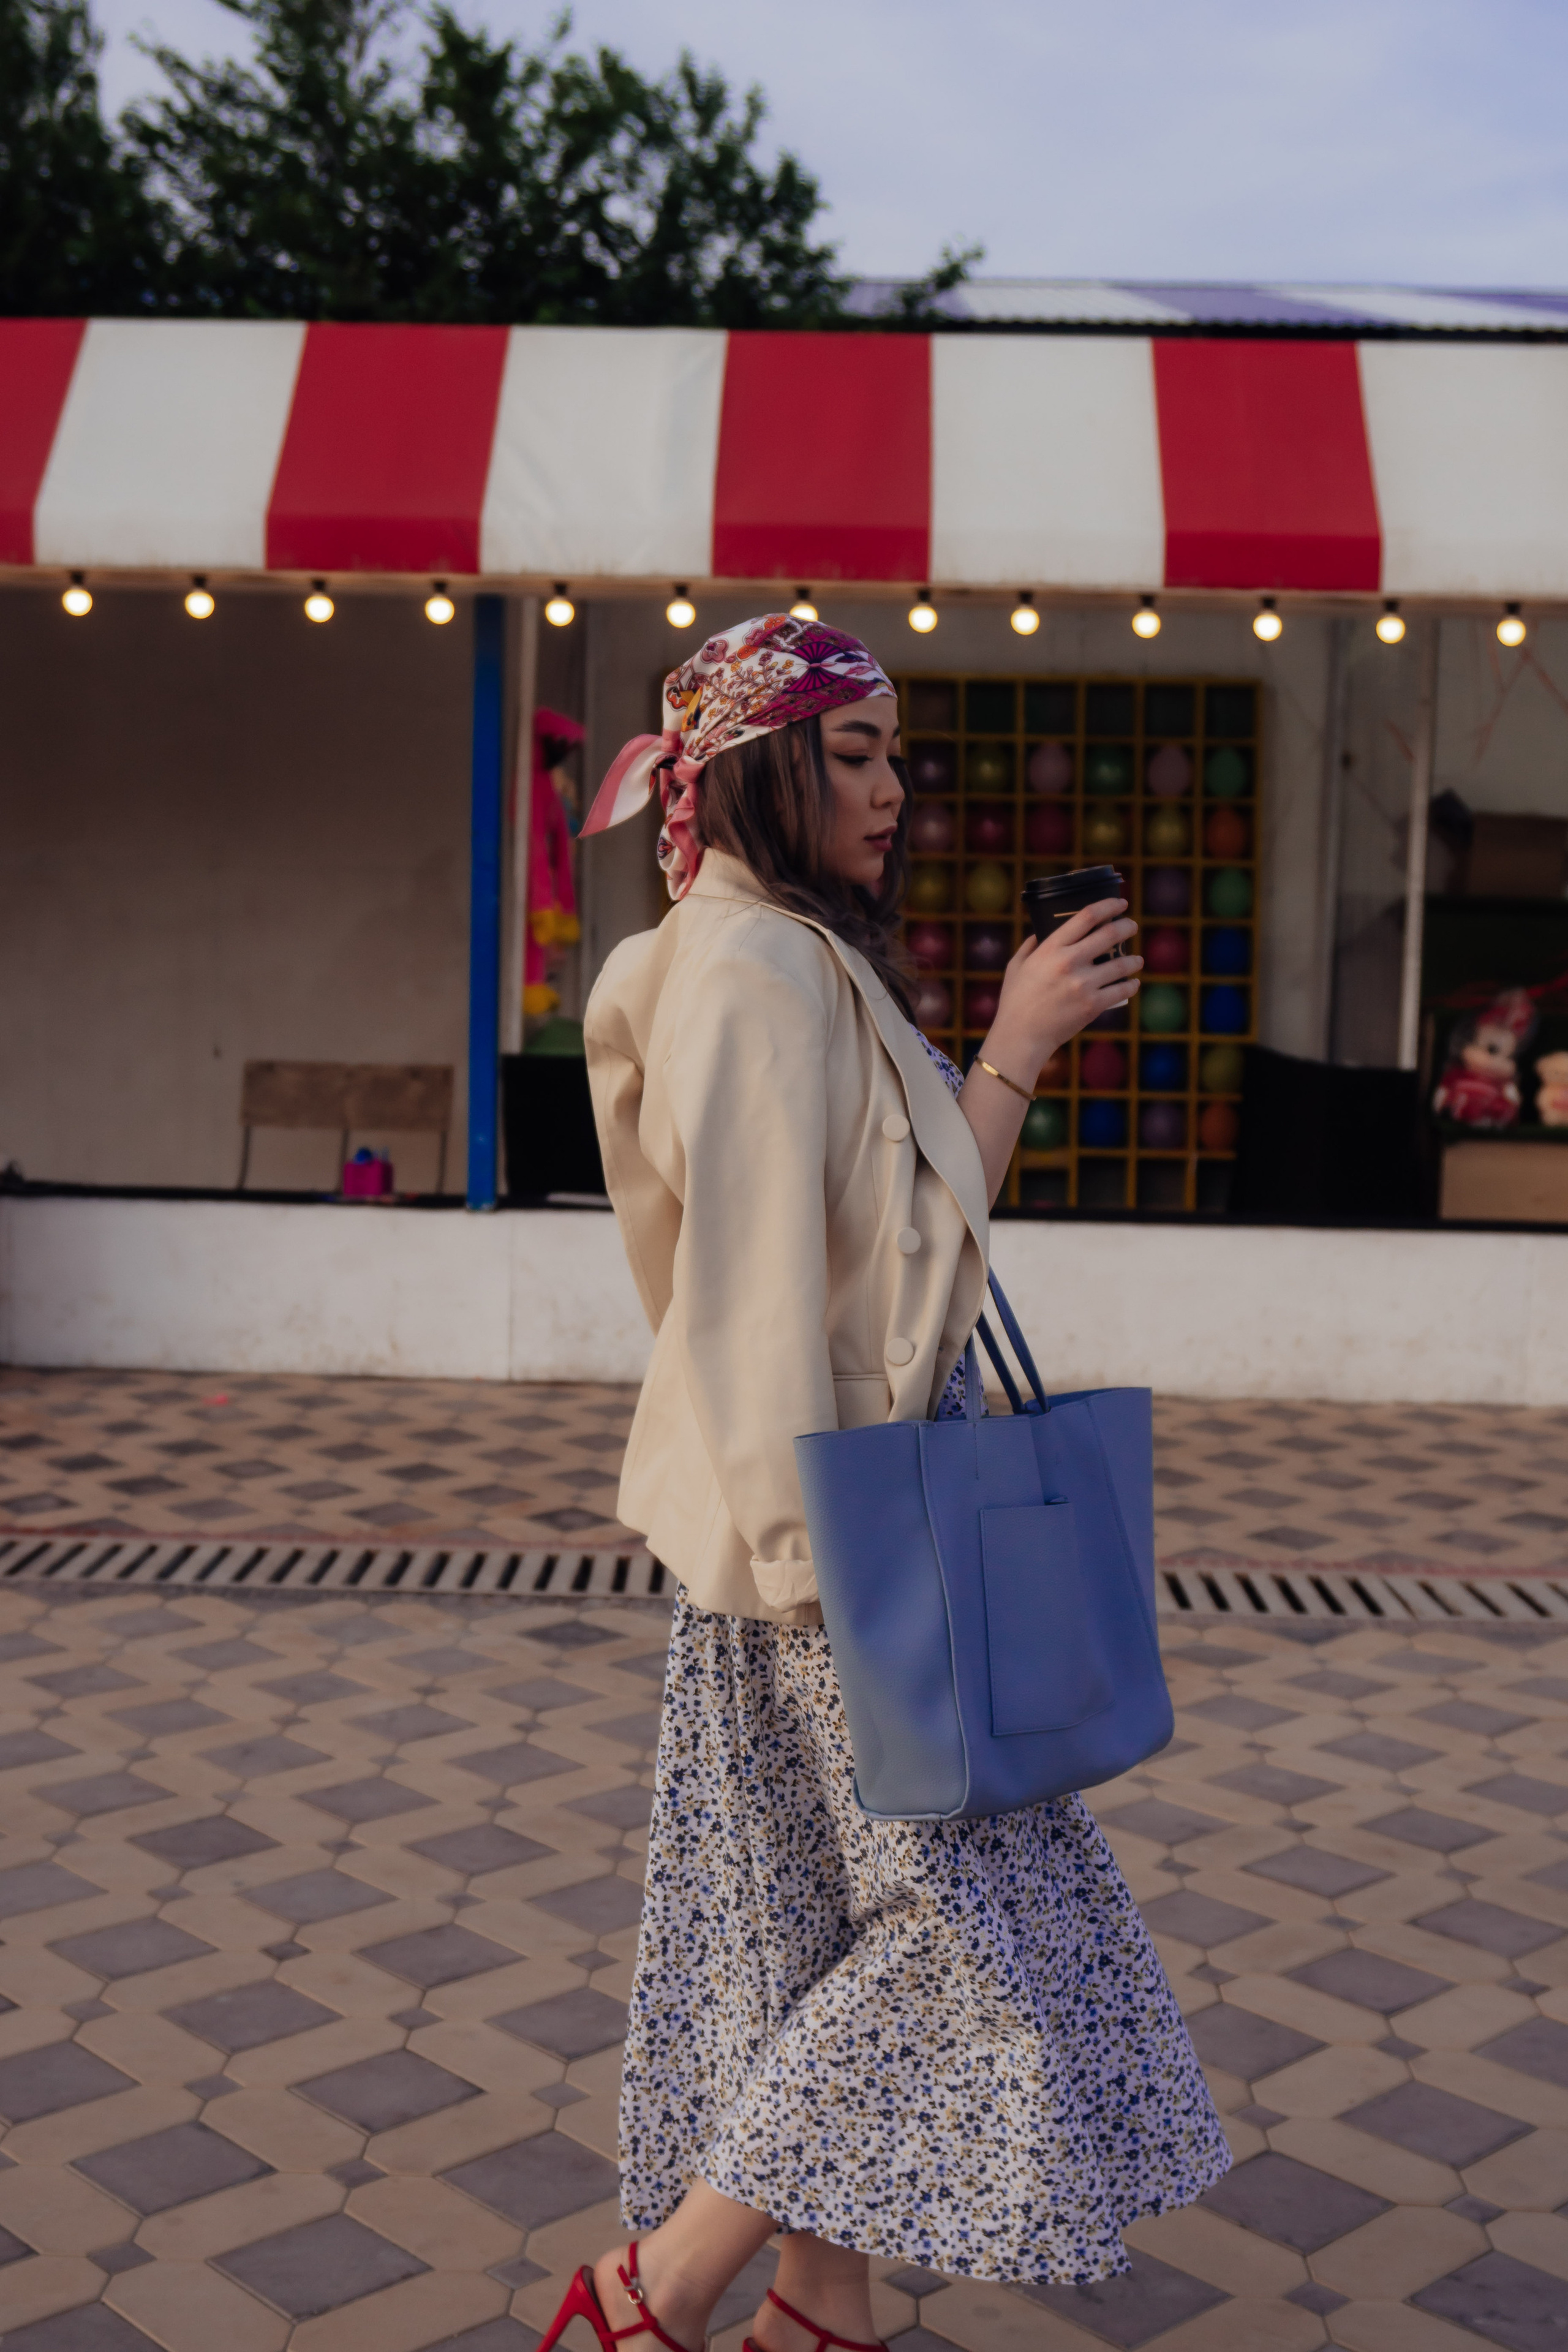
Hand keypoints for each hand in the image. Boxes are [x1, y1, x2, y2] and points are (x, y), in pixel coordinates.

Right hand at [984, 900, 1141, 1083]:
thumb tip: (1042, 932)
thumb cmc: (1015, 1001)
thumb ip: (1030, 946)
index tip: (1120, 903)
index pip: (1087, 916)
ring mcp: (1083, 984)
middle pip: (1110, 934)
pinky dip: (1131, 985)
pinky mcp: (1093, 1006)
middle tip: (1132, 925)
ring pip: (1122, 964)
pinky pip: (1122, 991)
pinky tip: (1133, 983)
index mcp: (1051, 948)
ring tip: (1137, 960)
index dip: (1108, 905)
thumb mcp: (1016, 966)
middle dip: (1127, 926)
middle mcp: (1069, 962)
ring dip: (1134, 960)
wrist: (1021, 1037)